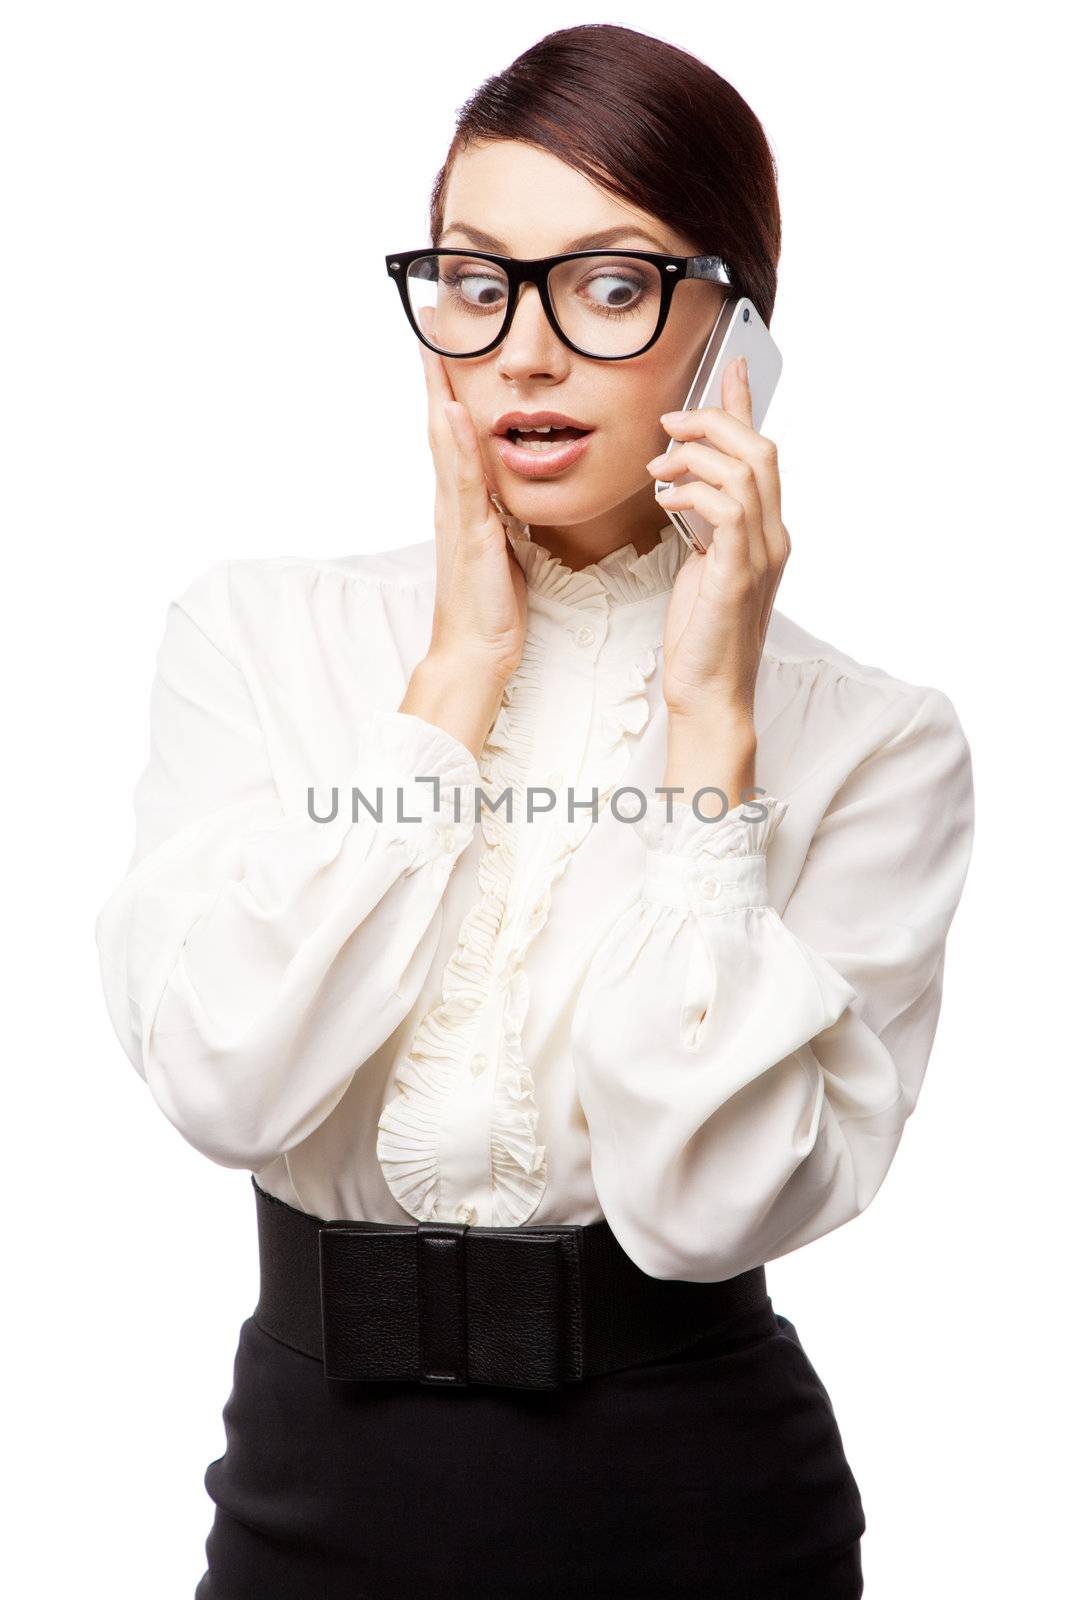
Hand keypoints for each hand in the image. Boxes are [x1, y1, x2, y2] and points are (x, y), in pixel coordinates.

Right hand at [419, 343, 528, 685]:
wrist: (477, 652)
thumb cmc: (493, 606)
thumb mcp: (507, 547)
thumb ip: (503, 512)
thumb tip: (512, 483)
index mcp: (464, 503)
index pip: (454, 432)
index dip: (449, 386)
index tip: (446, 343)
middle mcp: (453, 502)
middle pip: (440, 423)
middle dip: (436, 373)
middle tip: (429, 322)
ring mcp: (457, 516)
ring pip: (445, 441)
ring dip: (439, 392)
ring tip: (435, 347)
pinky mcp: (471, 534)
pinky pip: (464, 481)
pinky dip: (458, 445)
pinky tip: (455, 412)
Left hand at [645, 357, 789, 723]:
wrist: (709, 695)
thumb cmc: (700, 637)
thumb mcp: (702, 564)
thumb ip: (704, 523)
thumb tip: (685, 485)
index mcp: (766, 533)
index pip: (762, 454)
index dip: (746, 406)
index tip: (729, 367)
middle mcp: (774, 538)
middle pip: (760, 448)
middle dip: (715, 420)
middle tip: (670, 421)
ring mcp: (762, 556)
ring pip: (746, 469)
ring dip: (697, 453)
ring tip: (660, 464)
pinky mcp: (739, 575)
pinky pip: (727, 509)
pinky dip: (694, 490)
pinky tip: (667, 496)